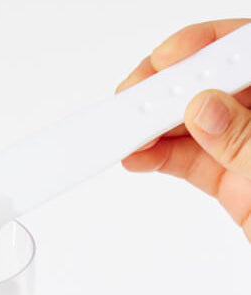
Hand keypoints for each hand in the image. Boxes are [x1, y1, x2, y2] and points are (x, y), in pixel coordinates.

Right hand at [116, 19, 250, 242]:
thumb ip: (246, 139)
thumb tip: (203, 107)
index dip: (208, 45)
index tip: (169, 59)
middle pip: (215, 83)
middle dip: (170, 87)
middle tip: (134, 98)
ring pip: (195, 122)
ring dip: (155, 126)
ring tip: (126, 132)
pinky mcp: (232, 179)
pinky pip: (189, 159)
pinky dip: (159, 157)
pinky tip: (138, 157)